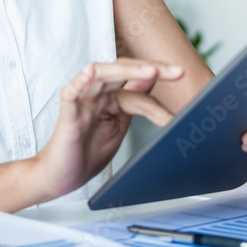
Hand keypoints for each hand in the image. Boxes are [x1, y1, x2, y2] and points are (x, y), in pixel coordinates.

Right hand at [33, 58, 181, 199]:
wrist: (62, 177)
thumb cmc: (88, 152)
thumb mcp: (120, 126)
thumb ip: (136, 106)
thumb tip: (158, 87)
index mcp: (111, 96)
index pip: (139, 86)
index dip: (162, 87)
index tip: (185, 89)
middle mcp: (98, 92)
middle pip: (124, 71)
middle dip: (152, 68)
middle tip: (178, 72)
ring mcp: (82, 99)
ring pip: (103, 73)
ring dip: (127, 70)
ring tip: (150, 71)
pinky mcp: (68, 112)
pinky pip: (72, 91)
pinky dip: (82, 80)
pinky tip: (92, 73)